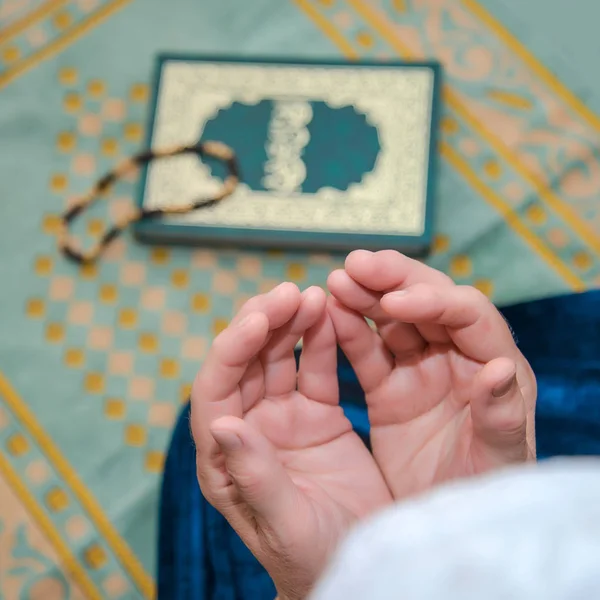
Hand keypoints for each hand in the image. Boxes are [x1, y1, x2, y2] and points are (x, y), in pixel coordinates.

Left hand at [190, 283, 390, 599]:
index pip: (215, 391)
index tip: (259, 318)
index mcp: (224, 459)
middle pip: (244, 363)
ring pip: (278, 356)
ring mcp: (282, 417)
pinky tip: (330, 313)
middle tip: (289, 292)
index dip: (232, 350)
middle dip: (262, 323)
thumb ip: (255, 477)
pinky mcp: (317, 413)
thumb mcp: (287, 525)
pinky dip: (322, 339)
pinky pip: (316, 368)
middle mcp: (248, 428)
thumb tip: (221, 423)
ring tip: (312, 295)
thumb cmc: (315, 558)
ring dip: (291, 322)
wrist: (361, 559)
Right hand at [327, 250, 535, 498]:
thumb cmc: (480, 499)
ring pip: (393, 320)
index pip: (468, 315)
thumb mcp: (495, 466)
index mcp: (495, 369)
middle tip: (357, 265)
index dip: (432, 302)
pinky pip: (368, 351)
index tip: (393, 302)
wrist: (440, 528)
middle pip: (429, 303)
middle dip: (394, 280)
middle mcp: (459, 359)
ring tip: (335, 282)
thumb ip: (500, 419)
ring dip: (366, 296)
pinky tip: (326, 314)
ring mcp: (421, 371)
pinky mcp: (390, 389)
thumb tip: (501, 369)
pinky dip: (348, 331)